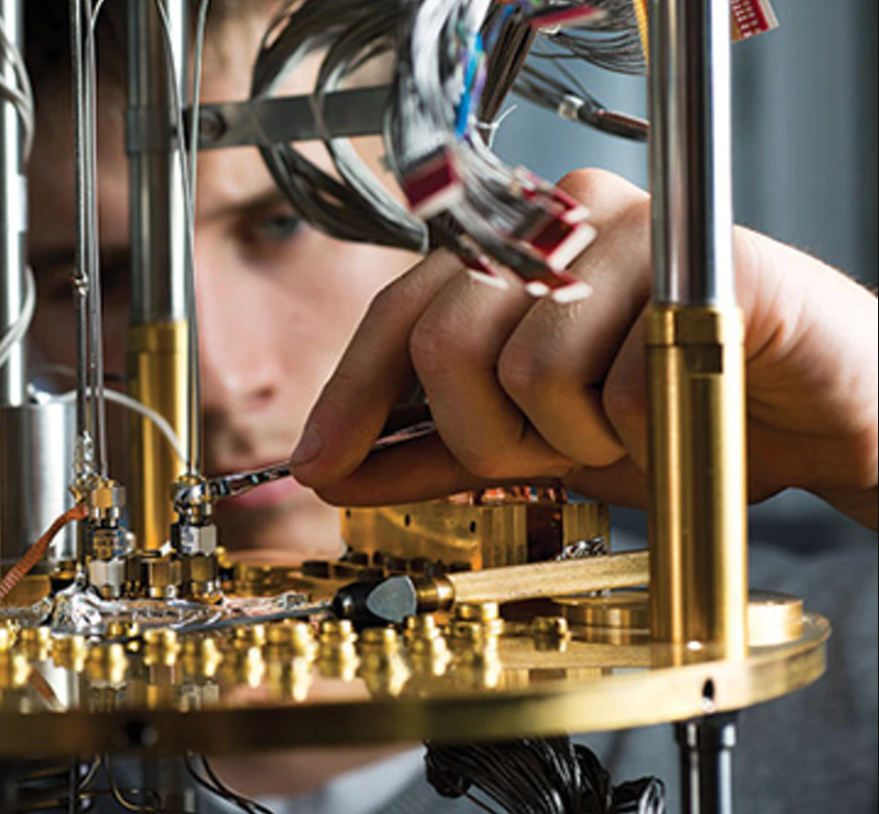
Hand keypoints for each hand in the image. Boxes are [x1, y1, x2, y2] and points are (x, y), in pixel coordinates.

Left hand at [290, 169, 878, 528]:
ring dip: (571, 439)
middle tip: (544, 458)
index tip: (318, 464)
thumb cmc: (673, 413)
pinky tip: (676, 413)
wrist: (816, 418)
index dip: (350, 395)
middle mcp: (562, 218)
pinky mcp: (705, 263)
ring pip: (527, 367)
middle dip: (483, 437)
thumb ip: (436, 449)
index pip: (398, 314)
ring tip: (621, 430)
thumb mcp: (534, 441)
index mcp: (513, 248)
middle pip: (447, 342)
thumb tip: (335, 468)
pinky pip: (619, 382)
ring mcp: (635, 229)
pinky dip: (641, 432)